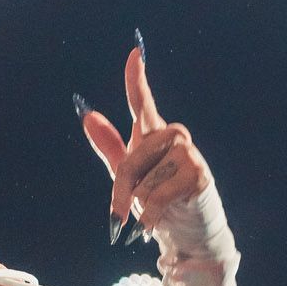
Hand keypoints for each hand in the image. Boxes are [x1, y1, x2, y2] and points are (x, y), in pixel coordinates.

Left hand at [80, 44, 213, 238]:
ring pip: (144, 179)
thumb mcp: (128, 177)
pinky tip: (155, 223)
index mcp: (153, 135)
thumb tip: (88, 115)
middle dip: (122, 189)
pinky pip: (158, 194)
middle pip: (131, 158)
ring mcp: (189, 153)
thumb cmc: (157, 203)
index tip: (134, 52)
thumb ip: (110, 147)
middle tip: (123, 211)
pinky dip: (150, 214)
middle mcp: (173, 136)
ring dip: (139, 204)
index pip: (142, 103)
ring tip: (151, 213)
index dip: (136, 78)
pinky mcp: (198, 174)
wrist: (184, 233)